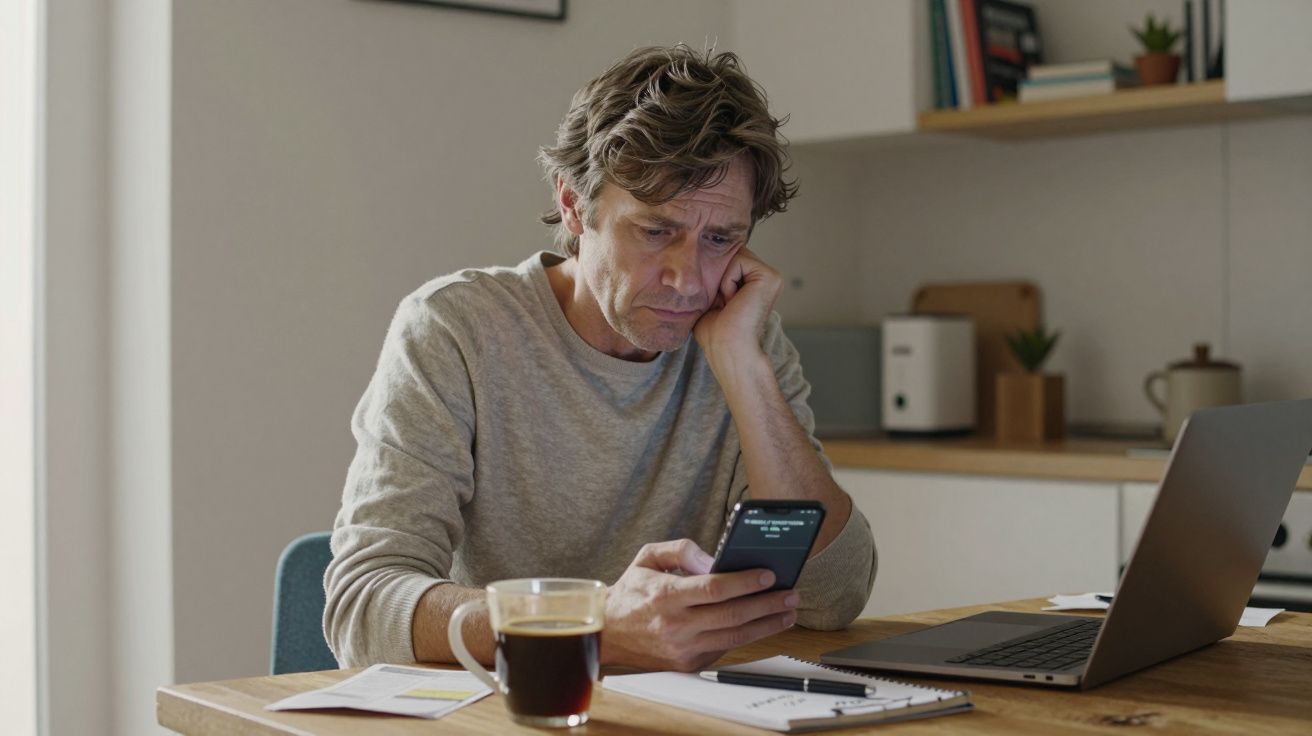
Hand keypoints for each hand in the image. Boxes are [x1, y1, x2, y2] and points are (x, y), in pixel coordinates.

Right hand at [602, 539, 798, 670]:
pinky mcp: (688, 663)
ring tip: (787, 612)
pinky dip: (746, 635)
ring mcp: (683, 648)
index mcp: (666, 595)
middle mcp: (676, 624)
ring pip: (735, 636)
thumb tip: (715, 559)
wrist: (607, 633)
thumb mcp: (648, 557)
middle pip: (733, 614)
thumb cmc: (631, 592)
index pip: (714, 588)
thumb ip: (681, 550)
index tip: (769, 574)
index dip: (745, 581)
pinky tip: (762, 624)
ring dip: (767, 624)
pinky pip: (724, 647)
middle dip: (768, 604)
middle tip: (791, 594)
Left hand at [693, 248, 781, 365]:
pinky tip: (733, 302)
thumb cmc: (715, 333)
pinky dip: (727, 281)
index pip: (727, 259)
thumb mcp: (710, 298)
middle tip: (722, 304)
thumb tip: (702, 257)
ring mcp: (771, 276)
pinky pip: (738, 260)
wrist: (727, 349)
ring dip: (722, 280)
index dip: (713, 275)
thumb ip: (713, 277)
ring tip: (729, 304)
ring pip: (733, 255)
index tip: (717, 303)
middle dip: (717, 275)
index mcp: (754, 283)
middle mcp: (765, 278)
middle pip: (730, 254)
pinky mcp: (771, 276)